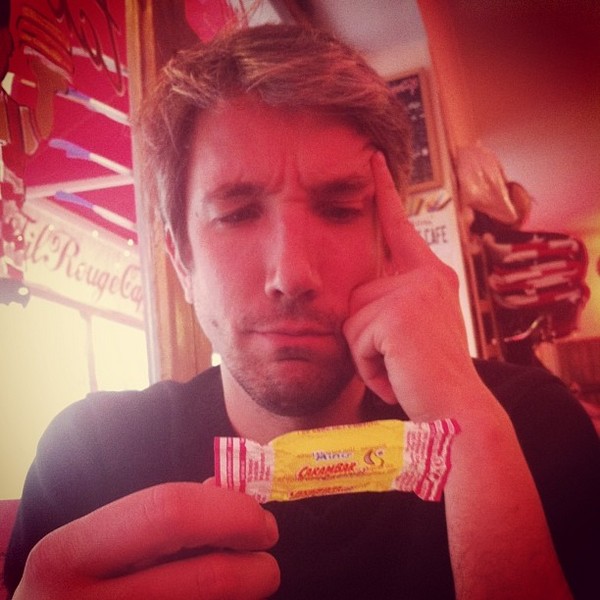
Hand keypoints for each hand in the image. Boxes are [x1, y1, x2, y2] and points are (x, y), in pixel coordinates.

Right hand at [13, 482, 279, 599]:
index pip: (169, 514)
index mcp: (68, 556)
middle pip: (206, 580)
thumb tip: (229, 495)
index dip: (229, 511)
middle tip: (266, 558)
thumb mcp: (89, 542)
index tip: (259, 520)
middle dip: (255, 568)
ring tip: (243, 582)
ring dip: (241, 597)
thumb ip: (153, 516)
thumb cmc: (69, 582)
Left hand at [344, 152, 488, 421]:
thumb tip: (355, 301)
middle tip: (401, 363)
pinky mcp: (396, 314)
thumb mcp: (415, 330)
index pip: (400, 226)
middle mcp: (426, 276)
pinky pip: (354, 340)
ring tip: (398, 371)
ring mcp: (413, 292)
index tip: (373, 159)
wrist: (456, 411)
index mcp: (430, 276)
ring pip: (351, 319)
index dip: (385, 191)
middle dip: (365, 337)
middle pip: (358, 294)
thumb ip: (391, 304)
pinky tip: (395, 378)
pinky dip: (367, 367)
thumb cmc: (430, 377)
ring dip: (365, 355)